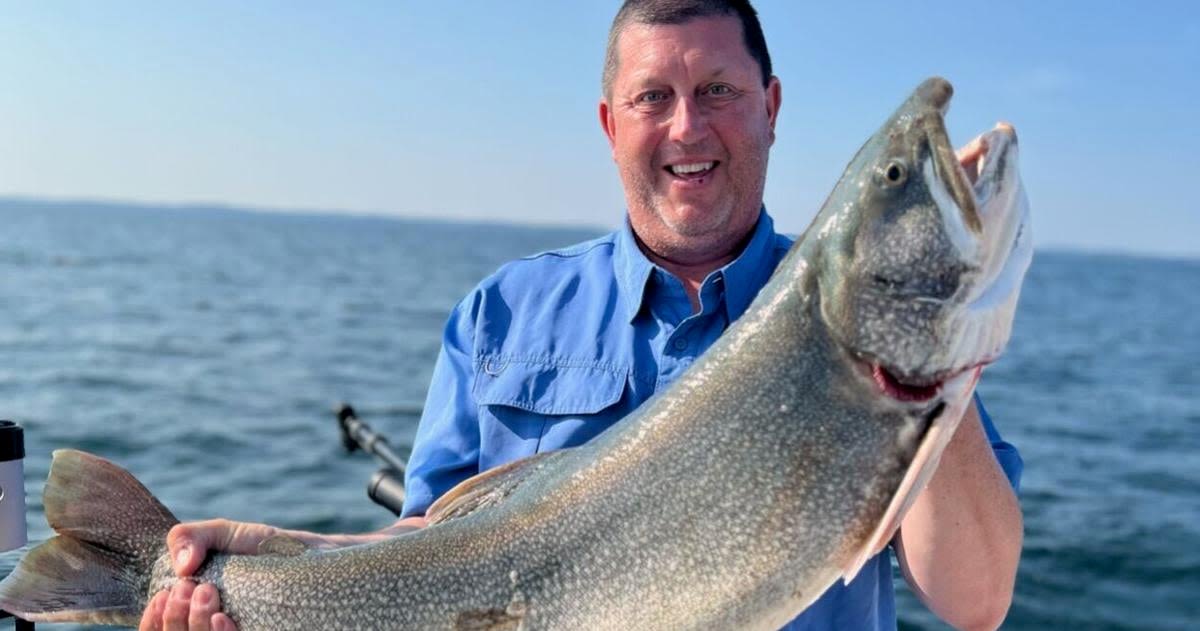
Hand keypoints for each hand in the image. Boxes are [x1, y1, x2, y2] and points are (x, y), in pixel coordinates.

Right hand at [138, 519, 276, 630]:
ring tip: (208, 593)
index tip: (164, 595)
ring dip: (195, 625)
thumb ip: (190, 537)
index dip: (152, 623)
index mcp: (192, 613)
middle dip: (175, 619)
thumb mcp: (222, 534)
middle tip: (190, 588)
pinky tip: (224, 618)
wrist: (311, 556)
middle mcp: (209, 628)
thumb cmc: (262, 548)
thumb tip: (182, 567)